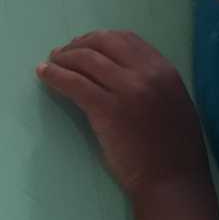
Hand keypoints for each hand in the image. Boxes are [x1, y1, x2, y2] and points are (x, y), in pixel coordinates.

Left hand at [37, 31, 212, 197]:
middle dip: (78, 44)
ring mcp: (127, 90)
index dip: (99, 38)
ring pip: (85, 60)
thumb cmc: (173, 149)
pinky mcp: (106, 109)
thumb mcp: (173, 102)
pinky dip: (55, 75)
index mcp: (165, 71)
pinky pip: (74, 82)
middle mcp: (147, 74)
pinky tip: (44, 74)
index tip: (84, 45)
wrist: (172, 181)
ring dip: (63, 58)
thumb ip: (151, 81)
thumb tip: (117, 67)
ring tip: (50, 63)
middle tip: (62, 53)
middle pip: (103, 42)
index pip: (126, 38)